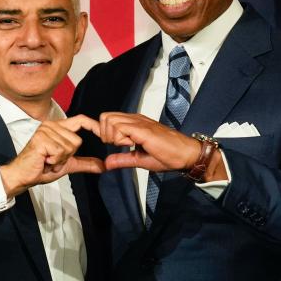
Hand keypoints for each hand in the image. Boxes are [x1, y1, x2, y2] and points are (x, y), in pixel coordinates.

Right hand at [0, 115, 104, 197]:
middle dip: (68, 156)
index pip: (80, 120)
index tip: (104, 136)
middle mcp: (51, 125)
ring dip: (60, 160)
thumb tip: (103, 166)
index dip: (94, 126)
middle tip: (54, 160)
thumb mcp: (68, 164)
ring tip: (48, 160)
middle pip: (77, 140)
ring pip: (69, 147)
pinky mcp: (42, 139)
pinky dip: (55, 161)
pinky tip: (45, 160)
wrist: (24, 176)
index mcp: (58, 127)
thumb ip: (85, 163)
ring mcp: (46, 130)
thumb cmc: (42, 168)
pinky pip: (61, 151)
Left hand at [99, 113, 227, 181]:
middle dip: (105, 134)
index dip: (96, 126)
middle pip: (105, 117)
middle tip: (119, 146)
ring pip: (110, 120)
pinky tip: (132, 144)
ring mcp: (139, 122)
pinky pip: (120, 127)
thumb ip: (122, 159)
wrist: (186, 154)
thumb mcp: (139, 159)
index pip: (109, 118)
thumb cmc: (168, 155)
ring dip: (113, 136)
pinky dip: (120, 138)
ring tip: (127, 145)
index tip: (94, 132)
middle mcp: (135, 119)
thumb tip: (106, 163)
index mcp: (134, 124)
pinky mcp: (143, 129)